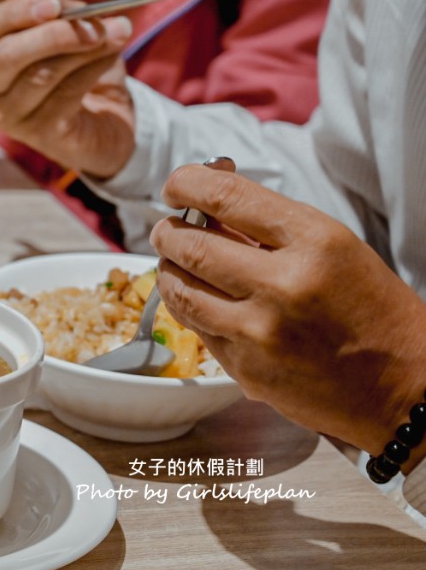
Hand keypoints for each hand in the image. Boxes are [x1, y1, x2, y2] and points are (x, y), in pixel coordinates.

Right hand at [0, 0, 135, 177]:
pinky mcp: (41, 135)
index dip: (17, 11)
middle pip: (6, 55)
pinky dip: (93, 68)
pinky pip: (66, 94)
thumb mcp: (64, 27)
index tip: (55, 2)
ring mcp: (12, 116)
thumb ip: (46, 4)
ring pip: (40, 74)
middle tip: (89, 19)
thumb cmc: (77, 69)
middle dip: (48, 34)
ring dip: (82, 47)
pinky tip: (113, 53)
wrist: (103, 123)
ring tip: (116, 30)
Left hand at [151, 163, 425, 469]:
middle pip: (190, 245)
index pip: (227, 196)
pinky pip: (196, 328)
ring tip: (174, 262)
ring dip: (167, 270)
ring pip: (180, 290)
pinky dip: (189, 307)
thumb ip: (268, 226)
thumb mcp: (334, 248)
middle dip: (168, 231)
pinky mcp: (245, 369)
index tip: (176, 185)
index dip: (187, 183)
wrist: (405, 385)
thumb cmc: (371, 308)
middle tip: (168, 229)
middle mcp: (284, 284)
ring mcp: (260, 331)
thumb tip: (205, 202)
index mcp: (315, 241)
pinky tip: (198, 299)